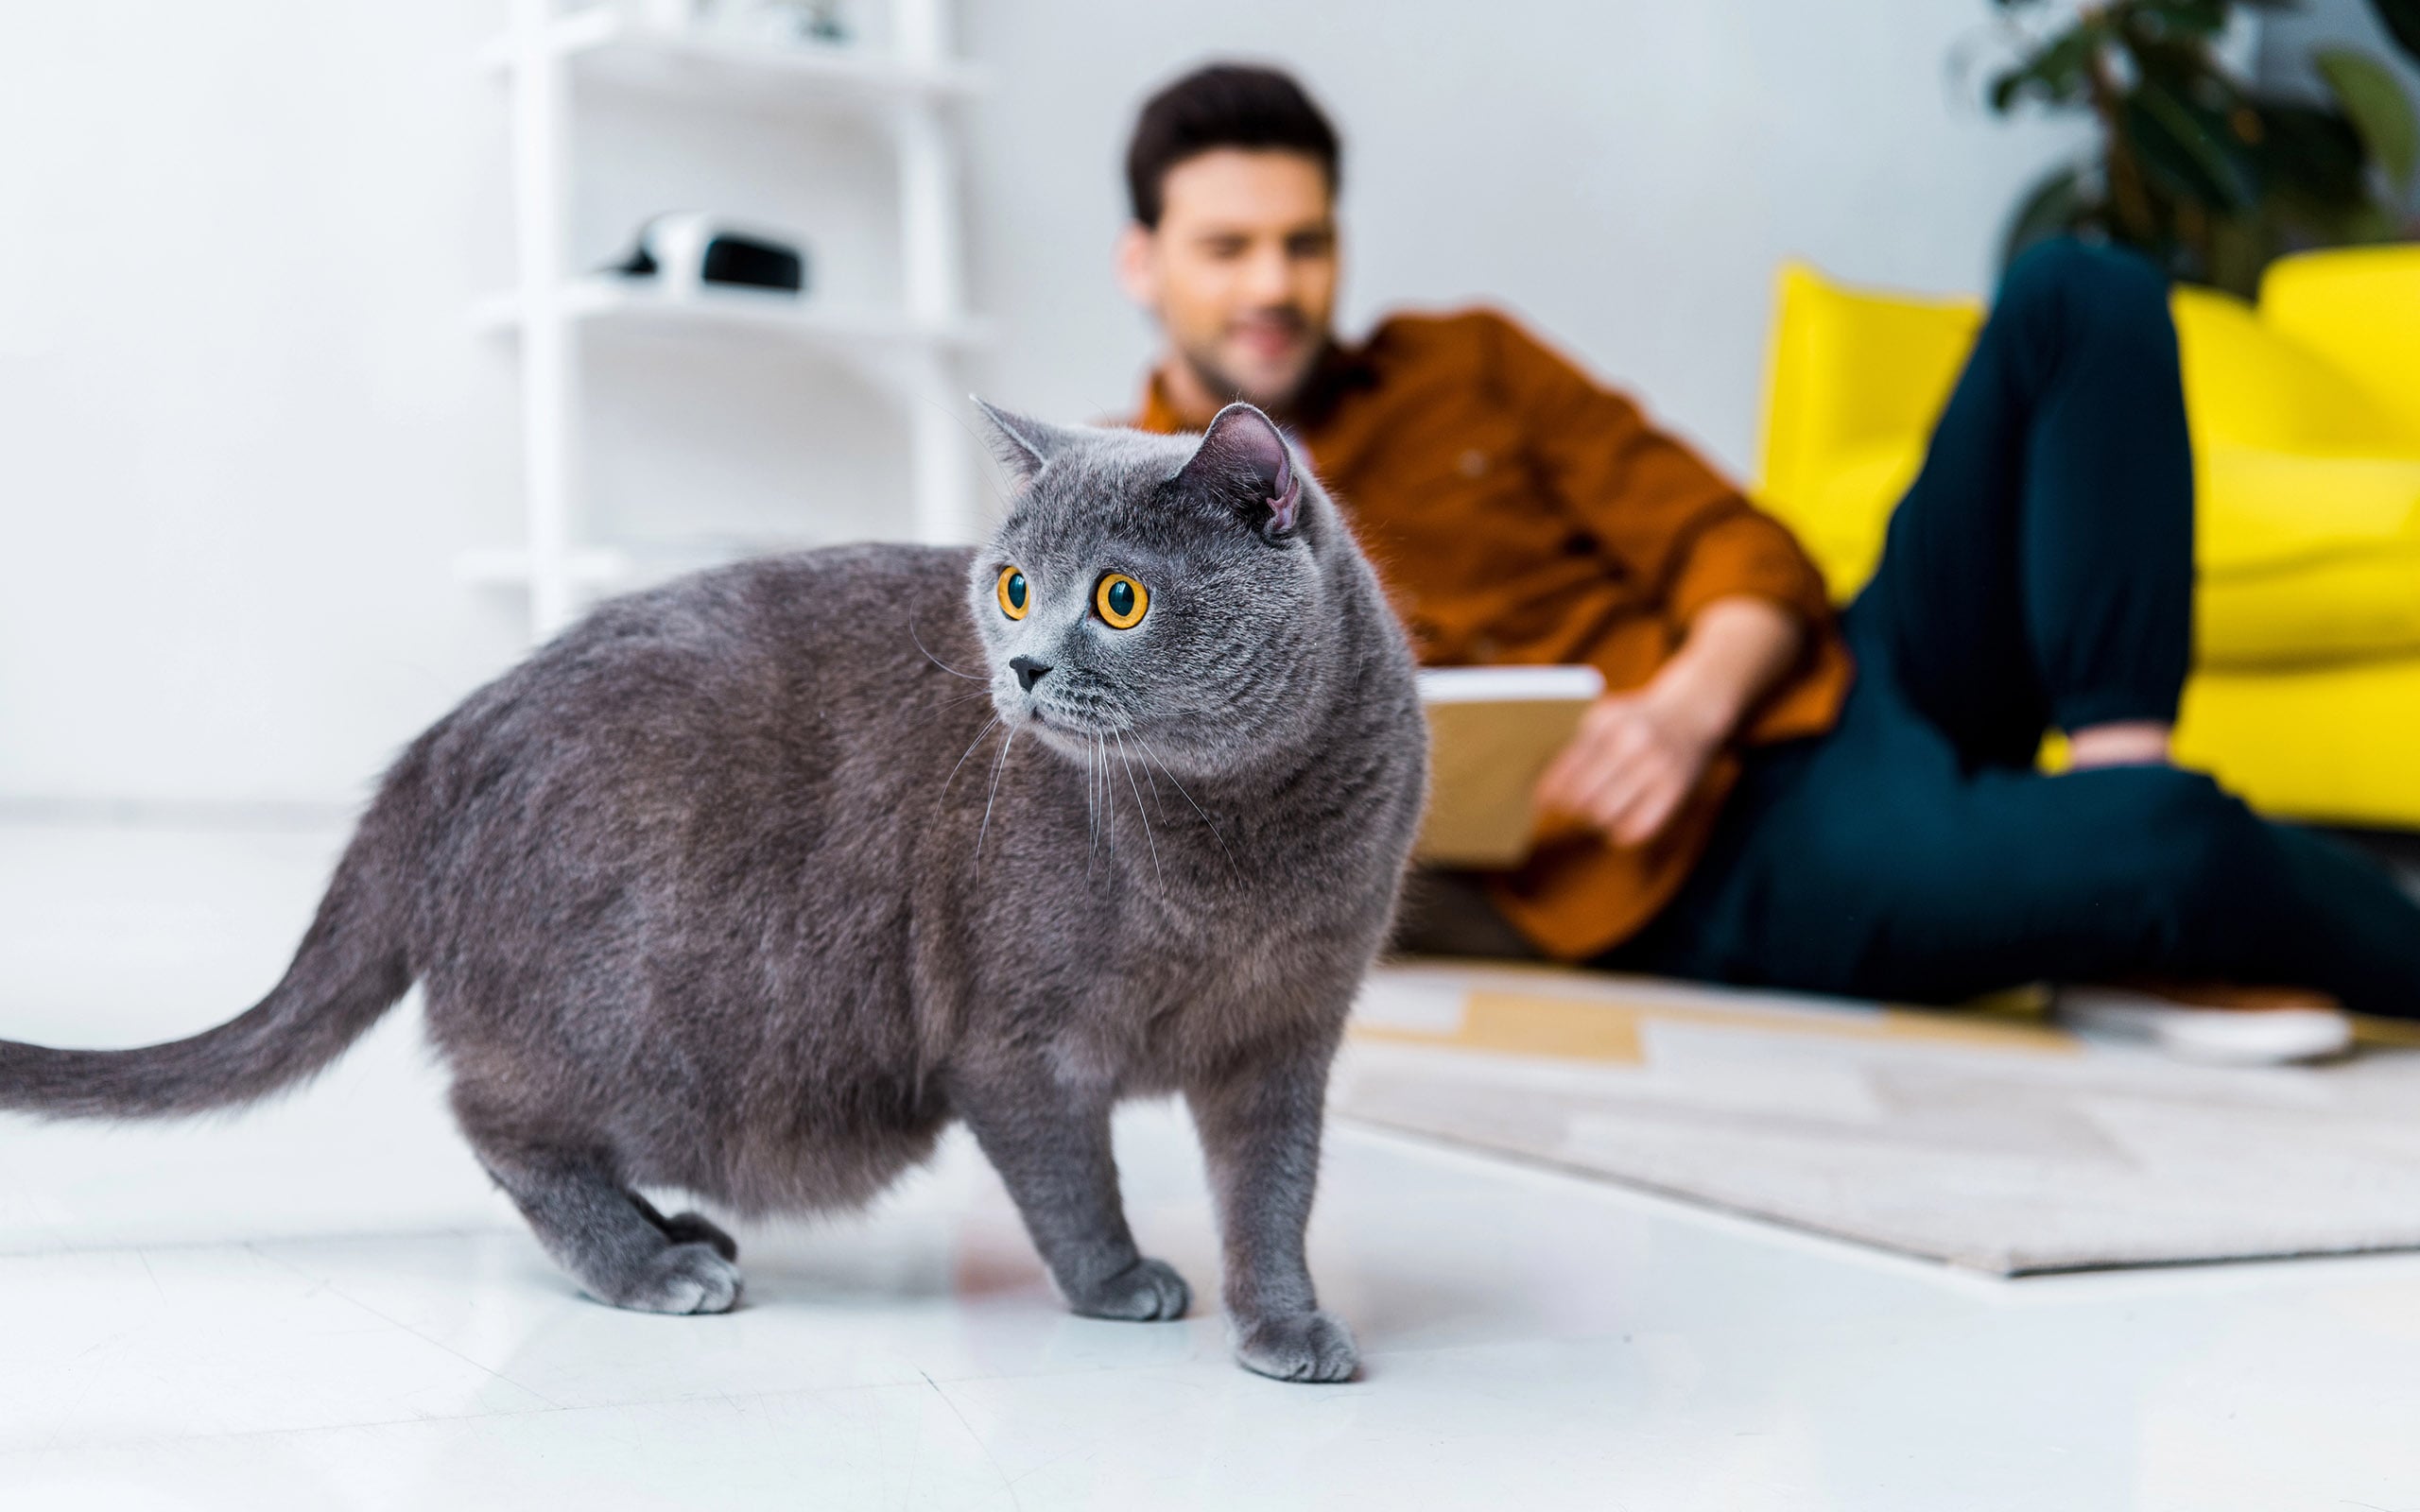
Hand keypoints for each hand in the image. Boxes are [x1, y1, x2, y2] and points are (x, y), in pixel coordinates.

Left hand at [1533, 688, 1726, 847]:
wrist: (1692, 713)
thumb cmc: (1633, 721)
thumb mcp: (1606, 715)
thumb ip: (1575, 742)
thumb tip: (1536, 783)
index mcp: (1608, 720)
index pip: (1567, 764)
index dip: (1549, 788)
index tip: (1540, 800)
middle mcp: (1634, 742)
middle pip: (1582, 794)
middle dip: (1568, 805)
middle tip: (1566, 806)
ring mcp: (1657, 767)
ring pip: (1604, 814)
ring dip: (1592, 819)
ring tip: (1591, 811)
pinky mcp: (1675, 792)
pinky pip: (1635, 829)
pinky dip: (1619, 832)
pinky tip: (1616, 822)